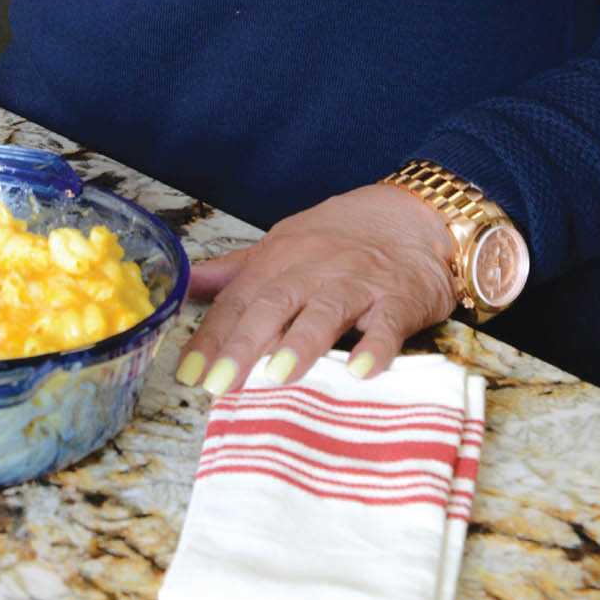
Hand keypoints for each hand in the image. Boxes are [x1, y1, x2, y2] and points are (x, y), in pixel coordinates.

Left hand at [175, 184, 456, 394]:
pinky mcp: (399, 298)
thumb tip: (187, 283)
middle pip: (272, 305)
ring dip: (302, 342)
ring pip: (325, 311)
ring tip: (279, 376)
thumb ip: (235, 271)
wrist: (412, 215)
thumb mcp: (282, 245)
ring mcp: (357, 283)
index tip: (187, 373)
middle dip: (243, 345)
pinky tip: (361, 370)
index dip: (210, 337)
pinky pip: (388, 324)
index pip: (237, 300)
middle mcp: (313, 268)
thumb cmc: (339, 237)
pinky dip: (376, 347)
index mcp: (279, 258)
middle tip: (219, 384)